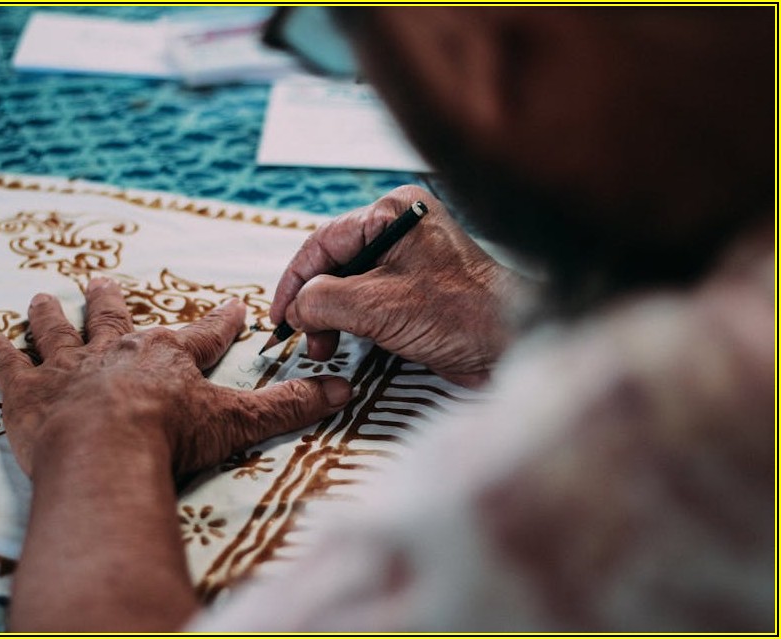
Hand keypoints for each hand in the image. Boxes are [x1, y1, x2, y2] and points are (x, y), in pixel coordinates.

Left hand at [0, 278, 352, 478]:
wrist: (108, 452)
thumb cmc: (173, 435)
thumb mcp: (239, 422)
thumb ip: (289, 407)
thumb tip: (345, 390)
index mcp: (169, 357)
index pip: (204, 334)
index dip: (220, 320)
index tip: (232, 305)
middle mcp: (117, 351)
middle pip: (115, 319)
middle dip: (111, 301)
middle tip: (103, 280)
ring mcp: (69, 369)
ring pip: (57, 332)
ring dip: (49, 315)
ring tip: (40, 297)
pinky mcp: (28, 394)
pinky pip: (8, 366)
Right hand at [270, 185, 519, 385]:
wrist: (513, 344)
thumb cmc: (459, 313)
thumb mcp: (377, 305)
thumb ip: (324, 301)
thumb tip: (295, 310)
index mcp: (393, 212)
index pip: (323, 242)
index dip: (294, 282)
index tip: (279, 317)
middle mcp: (400, 228)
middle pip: (334, 263)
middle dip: (314, 304)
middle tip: (305, 339)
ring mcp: (410, 258)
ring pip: (349, 285)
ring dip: (331, 318)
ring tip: (325, 347)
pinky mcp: (417, 289)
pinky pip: (369, 300)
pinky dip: (352, 323)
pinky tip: (346, 343)